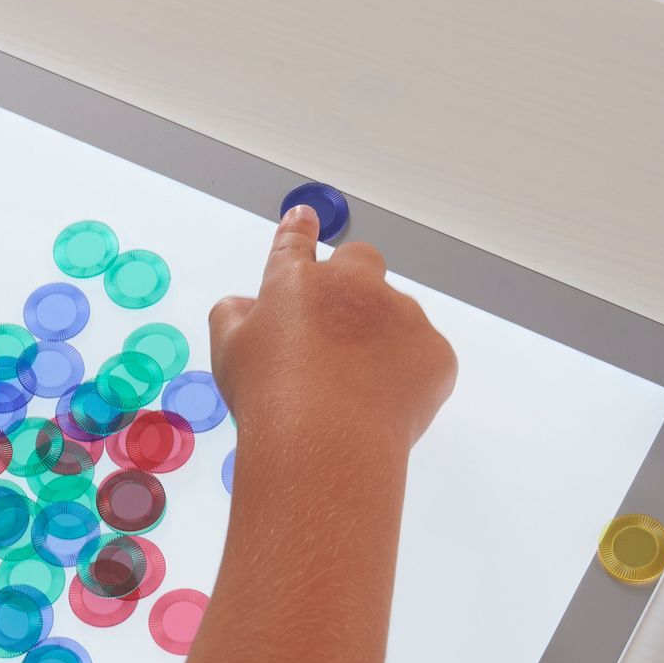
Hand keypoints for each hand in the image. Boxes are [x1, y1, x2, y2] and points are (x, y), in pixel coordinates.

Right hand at [210, 205, 456, 450]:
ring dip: (380, 335)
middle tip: (335, 329)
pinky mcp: (435, 353)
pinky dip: (407, 375)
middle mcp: (354, 285)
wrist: (325, 444)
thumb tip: (245, 304)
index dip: (299, 231)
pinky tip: (381, 406)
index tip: (305, 218)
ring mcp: (402, 316)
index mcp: (298, 282)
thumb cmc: (268, 397)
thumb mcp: (228, 354)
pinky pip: (423, 356)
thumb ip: (233, 316)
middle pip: (360, 262)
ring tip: (354, 389)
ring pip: (395, 314)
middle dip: (351, 283)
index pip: (296, 244)